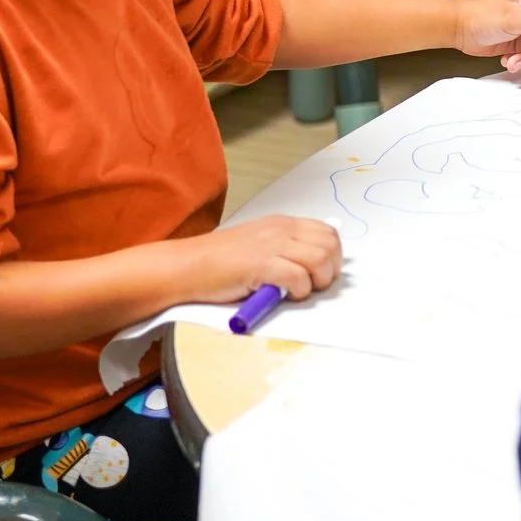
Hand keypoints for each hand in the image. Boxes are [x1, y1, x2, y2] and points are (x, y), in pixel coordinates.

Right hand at [178, 217, 342, 304]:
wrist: (187, 266)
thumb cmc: (220, 261)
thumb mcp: (259, 244)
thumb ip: (285, 248)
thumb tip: (315, 263)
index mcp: (282, 224)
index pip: (327, 232)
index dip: (333, 255)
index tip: (323, 273)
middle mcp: (281, 230)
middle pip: (329, 245)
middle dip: (330, 269)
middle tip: (314, 285)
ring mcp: (271, 245)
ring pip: (319, 260)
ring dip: (316, 282)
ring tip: (299, 291)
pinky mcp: (261, 265)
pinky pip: (298, 278)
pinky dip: (298, 291)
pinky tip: (283, 296)